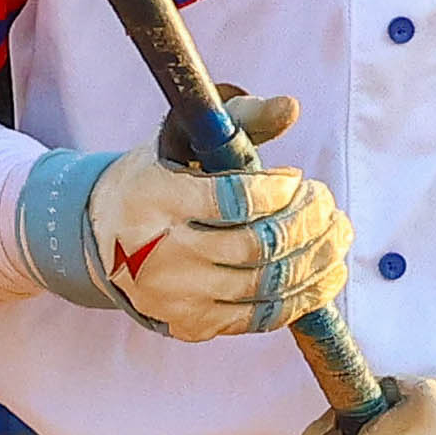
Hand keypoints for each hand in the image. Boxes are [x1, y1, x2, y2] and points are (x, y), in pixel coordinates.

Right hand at [88, 91, 350, 340]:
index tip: (296, 177)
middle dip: (308, 224)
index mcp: (157, 199)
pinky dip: (305, 296)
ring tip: (337, 235)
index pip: (235, 200)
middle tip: (328, 205)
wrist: (98, 242)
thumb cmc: (155, 180)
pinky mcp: (193, 326)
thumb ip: (239, 119)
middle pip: (259, 246)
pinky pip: (262, 317)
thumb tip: (292, 108)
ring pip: (269, 286)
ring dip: (317, 259)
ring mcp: (177, 297)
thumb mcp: (181, 138)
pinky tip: (327, 273)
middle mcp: (162, 253)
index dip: (279, 191)